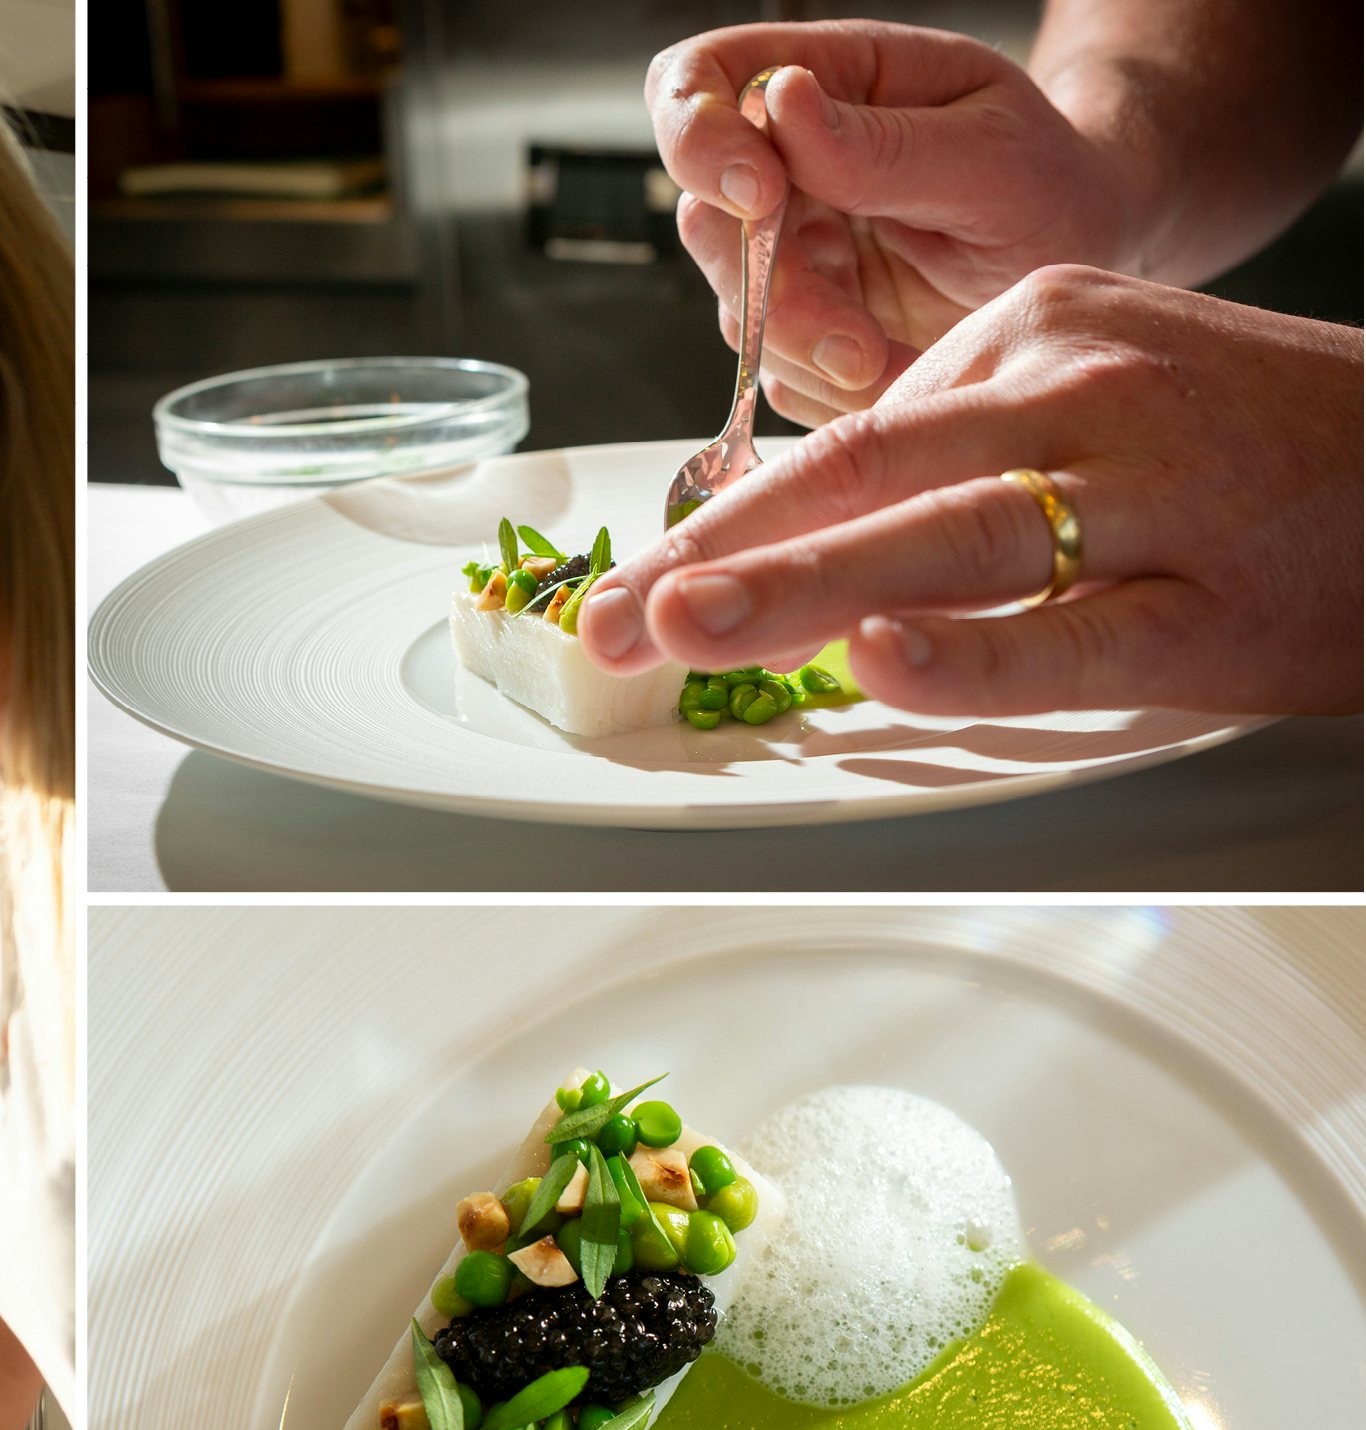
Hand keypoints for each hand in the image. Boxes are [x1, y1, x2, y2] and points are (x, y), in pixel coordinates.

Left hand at [577, 266, 1363, 716]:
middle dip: (714, 559)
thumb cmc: (1252, 452)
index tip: (621, 589)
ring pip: (947, 538)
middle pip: (862, 476)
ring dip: (802, 584)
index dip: (713, 524)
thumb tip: (793, 531)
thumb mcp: (1088, 399)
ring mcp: (1147, 492)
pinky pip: (1073, 637)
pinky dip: (972, 652)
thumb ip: (950, 453)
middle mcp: (1077, 392)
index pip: (839, 440)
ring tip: (686, 625)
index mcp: (1031, 336)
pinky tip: (882, 663)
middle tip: (607, 623)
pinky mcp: (1209, 601)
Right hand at [647, 24, 1135, 421]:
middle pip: (706, 219)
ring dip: (807, 352)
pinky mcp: (802, 327)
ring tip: (893, 361)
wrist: (1086, 267)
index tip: (758, 193)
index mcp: (832, 83)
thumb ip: (885, 144)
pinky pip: (775, 372)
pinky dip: (830, 388)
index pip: (701, 80)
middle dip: (770, 291)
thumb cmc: (1054, 185)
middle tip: (851, 339)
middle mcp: (792, 166)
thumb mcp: (994, 154)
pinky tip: (898, 370)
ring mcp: (792, 251)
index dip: (698, 134)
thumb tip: (782, 102)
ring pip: (737, 310)